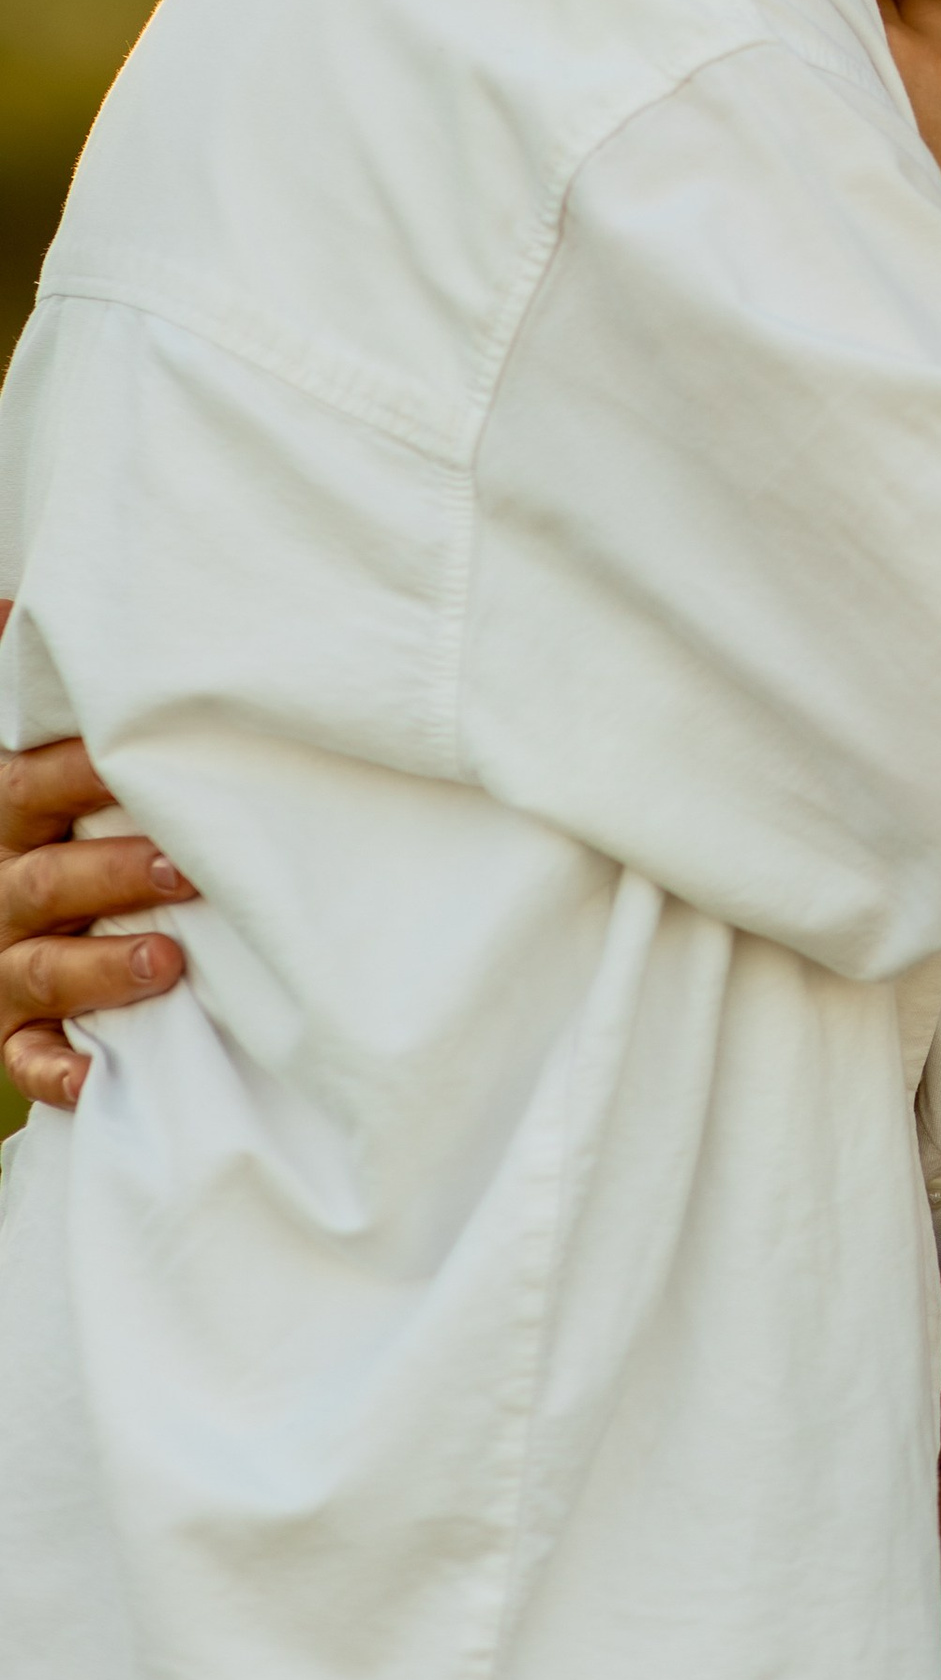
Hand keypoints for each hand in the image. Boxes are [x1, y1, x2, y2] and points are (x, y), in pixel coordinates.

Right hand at [0, 609, 194, 1110]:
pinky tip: (97, 1077)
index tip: (144, 754)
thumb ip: (31, 691)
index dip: (86, 769)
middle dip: (110, 874)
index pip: (36, 782)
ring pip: (38, 969)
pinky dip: (55, 1072)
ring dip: (98, 970)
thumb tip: (15, 602)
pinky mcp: (5, 1029)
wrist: (17, 913)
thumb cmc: (48, 812)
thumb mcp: (32, 757)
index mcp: (8, 813)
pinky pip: (21, 1057)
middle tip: (183, 863)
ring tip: (166, 960)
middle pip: (43, 880)